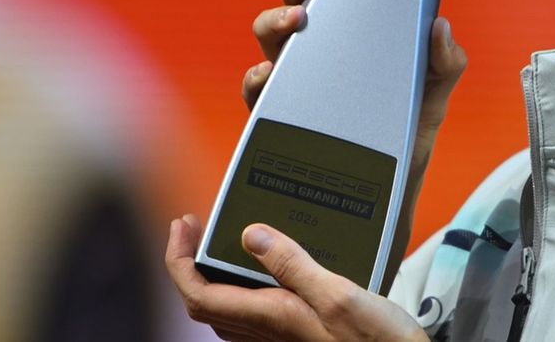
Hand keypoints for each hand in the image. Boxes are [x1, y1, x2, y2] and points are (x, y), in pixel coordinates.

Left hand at [166, 214, 428, 341]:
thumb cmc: (376, 341)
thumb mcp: (340, 295)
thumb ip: (294, 265)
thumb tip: (251, 236)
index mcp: (271, 316)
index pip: (199, 293)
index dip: (178, 260)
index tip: (183, 225)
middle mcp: (268, 331)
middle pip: (204, 302)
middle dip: (188, 262)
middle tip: (193, 226)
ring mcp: (279, 338)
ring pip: (224, 310)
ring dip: (210, 275)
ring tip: (217, 243)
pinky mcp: (295, 336)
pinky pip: (248, 315)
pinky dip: (237, 288)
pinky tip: (260, 270)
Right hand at [241, 0, 468, 288]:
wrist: (393, 185)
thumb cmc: (410, 127)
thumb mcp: (436, 89)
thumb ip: (445, 59)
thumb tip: (439, 25)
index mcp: (349, 29)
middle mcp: (316, 48)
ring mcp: (294, 79)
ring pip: (267, 36)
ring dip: (275, 20)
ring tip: (298, 21)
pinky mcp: (280, 115)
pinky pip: (258, 90)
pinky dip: (260, 78)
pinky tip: (272, 74)